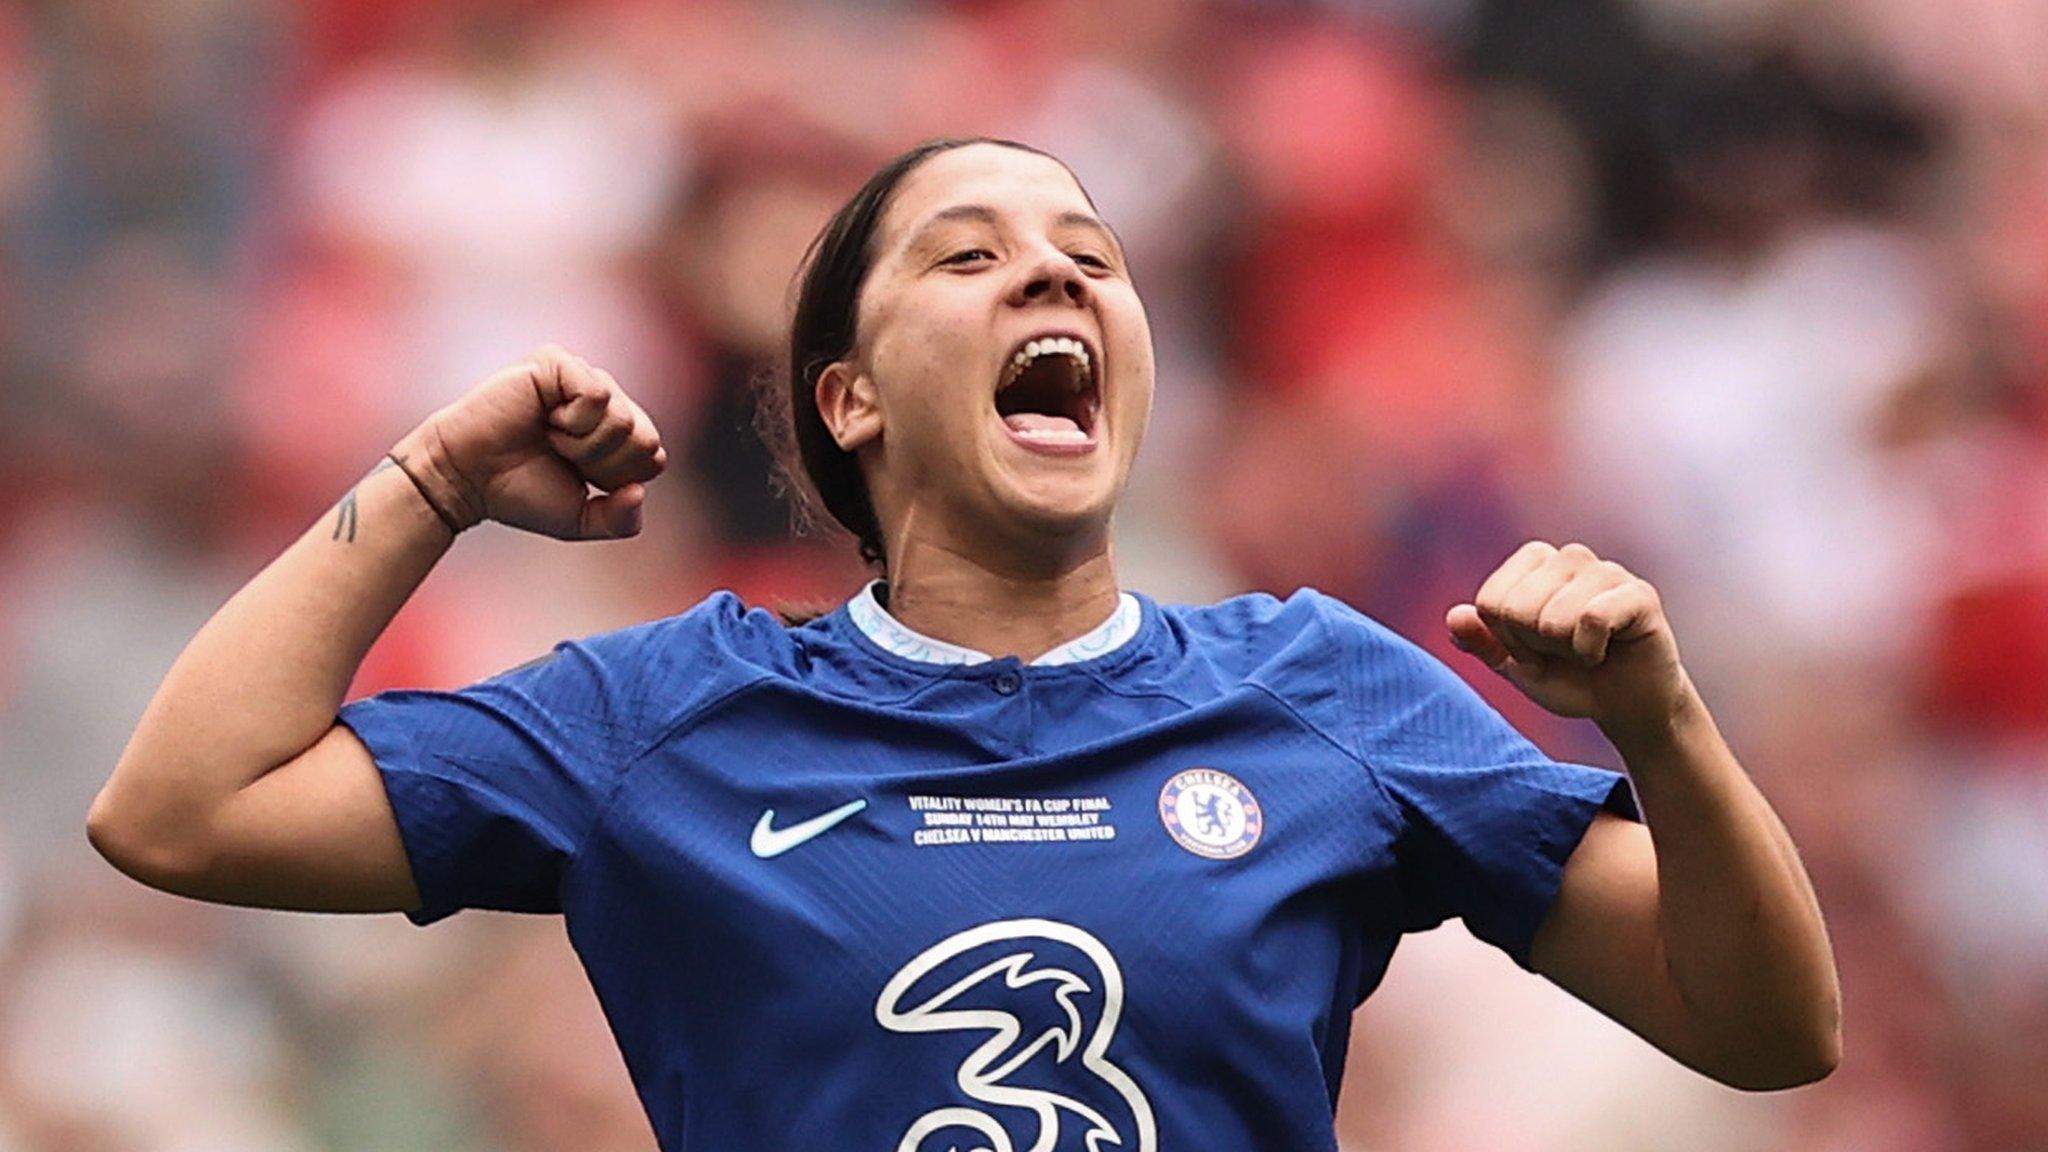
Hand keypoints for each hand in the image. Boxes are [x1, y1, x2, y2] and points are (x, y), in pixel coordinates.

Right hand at [393, 346, 666, 539]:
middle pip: (645, 438)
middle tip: (561, 456)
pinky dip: (573, 421)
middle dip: (603, 463)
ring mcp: (581, 376)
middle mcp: (604, 400)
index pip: (653, 456)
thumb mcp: (581, 519)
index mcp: (615, 432)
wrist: (465, 479)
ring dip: (583, 444)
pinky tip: (545, 418)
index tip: (578, 477)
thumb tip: (638, 491)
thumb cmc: (520, 493)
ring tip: (549, 436)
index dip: (618, 479)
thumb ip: (621, 520)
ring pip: (622, 418)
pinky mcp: (557, 362)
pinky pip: (598, 394)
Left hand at [1446, 541, 1695, 737]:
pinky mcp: (1639, 594)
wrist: (1627, 705)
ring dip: (1565, 650)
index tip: (1534, 650)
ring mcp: (1607, 571)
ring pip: (1554, 616)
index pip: (1490, 601)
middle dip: (1535, 646)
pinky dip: (1590, 650)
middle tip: (1563, 652)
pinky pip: (1593, 619)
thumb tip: (1454, 617)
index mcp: (1534, 562)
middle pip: (1517, 608)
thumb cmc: (1570, 678)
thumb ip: (1481, 642)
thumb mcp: (1515, 666)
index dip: (1507, 640)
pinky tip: (1604, 652)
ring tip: (1585, 650)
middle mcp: (1569, 557)